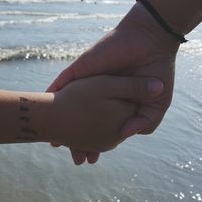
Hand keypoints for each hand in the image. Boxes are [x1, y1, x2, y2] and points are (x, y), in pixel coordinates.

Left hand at [47, 4, 178, 163]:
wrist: (152, 42)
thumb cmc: (157, 72)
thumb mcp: (157, 104)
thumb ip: (144, 122)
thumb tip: (123, 135)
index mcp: (116, 104)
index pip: (100, 128)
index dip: (95, 144)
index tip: (90, 159)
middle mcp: (99, 96)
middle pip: (82, 121)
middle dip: (76, 141)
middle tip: (76, 159)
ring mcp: (88, 83)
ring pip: (68, 107)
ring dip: (61, 124)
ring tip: (56, 144)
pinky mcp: (80, 71)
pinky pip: (60, 85)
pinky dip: (51, 99)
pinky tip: (43, 114)